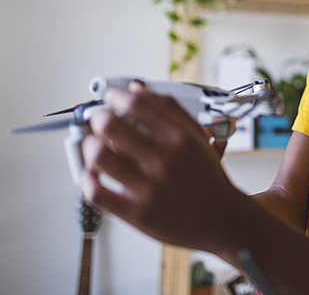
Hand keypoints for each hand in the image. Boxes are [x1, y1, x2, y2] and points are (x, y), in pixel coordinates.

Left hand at [79, 83, 244, 252]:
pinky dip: (87, 179)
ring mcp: (150, 188)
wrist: (222, 219)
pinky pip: (97, 193)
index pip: (138, 104)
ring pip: (99, 157)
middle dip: (96, 117)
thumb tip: (138, 89)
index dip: (116, 95)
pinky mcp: (138, 213)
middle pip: (112, 126)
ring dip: (87, 145)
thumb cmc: (207, 178)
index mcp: (181, 138)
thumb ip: (170, 110)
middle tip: (96, 119)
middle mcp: (165, 161)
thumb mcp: (198, 137)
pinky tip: (92, 172)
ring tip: (90, 143)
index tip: (110, 96)